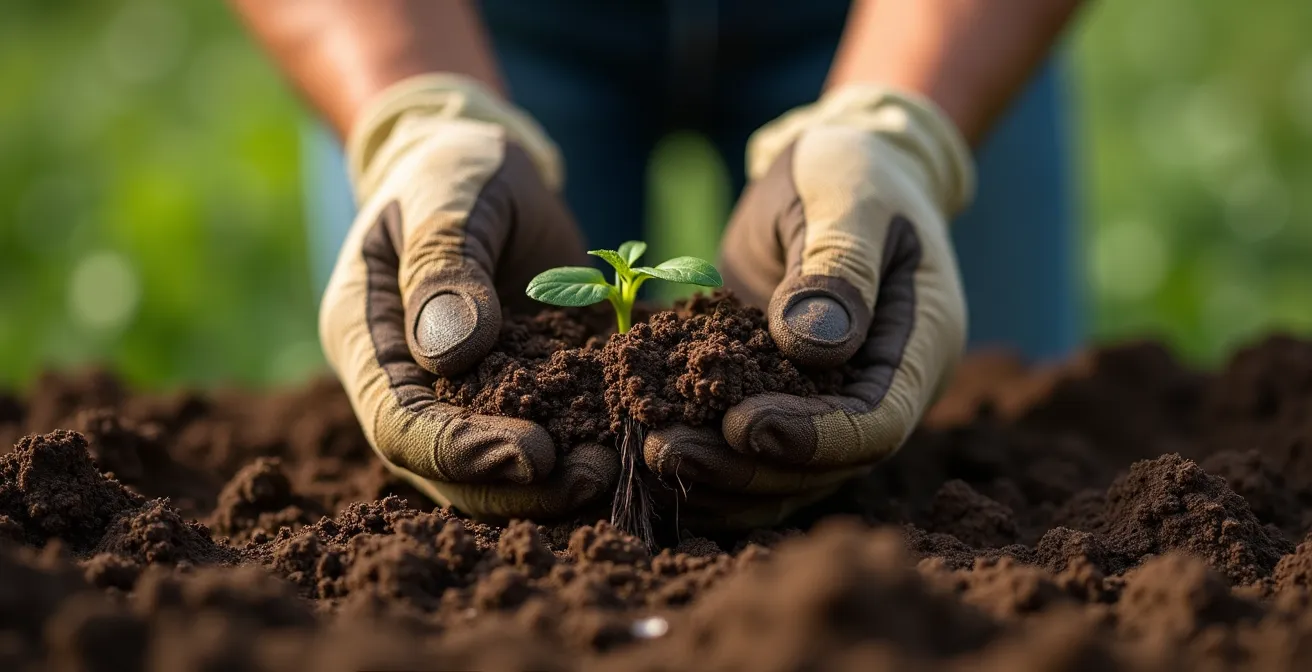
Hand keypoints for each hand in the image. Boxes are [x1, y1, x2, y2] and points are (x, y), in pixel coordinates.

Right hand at [320, 75, 617, 519]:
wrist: (482, 168)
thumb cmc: (456, 169)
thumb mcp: (448, 196)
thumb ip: (444, 264)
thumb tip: (450, 353)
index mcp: (366, 335)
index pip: (398, 422)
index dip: (459, 452)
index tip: (533, 454)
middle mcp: (402, 380)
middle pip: (442, 467)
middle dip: (514, 485)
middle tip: (590, 477)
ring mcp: (455, 394)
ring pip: (487, 469)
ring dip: (546, 486)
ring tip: (611, 472)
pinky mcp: (508, 392)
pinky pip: (533, 434)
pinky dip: (574, 450)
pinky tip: (622, 448)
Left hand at [644, 85, 975, 527]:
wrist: (834, 171)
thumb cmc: (851, 172)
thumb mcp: (849, 199)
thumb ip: (838, 265)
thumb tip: (810, 346)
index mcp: (918, 346)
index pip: (876, 423)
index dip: (812, 439)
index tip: (741, 427)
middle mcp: (879, 390)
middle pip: (821, 465)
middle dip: (743, 468)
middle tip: (664, 451)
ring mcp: (832, 402)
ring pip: (782, 473)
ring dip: (717, 476)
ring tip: (648, 457)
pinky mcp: (783, 397)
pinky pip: (751, 450)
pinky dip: (707, 459)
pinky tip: (651, 455)